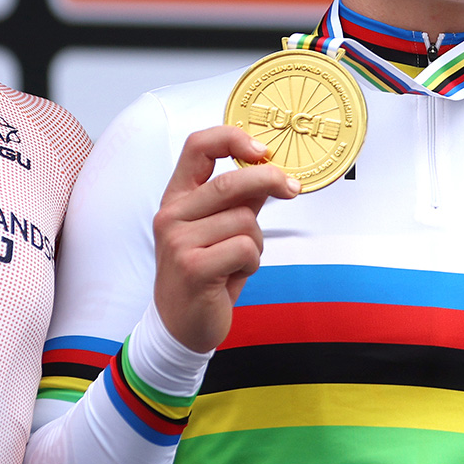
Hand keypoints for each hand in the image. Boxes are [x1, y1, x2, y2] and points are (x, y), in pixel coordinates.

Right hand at [152, 126, 300, 352]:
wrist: (180, 325)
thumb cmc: (203, 275)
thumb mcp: (218, 231)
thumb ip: (239, 201)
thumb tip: (269, 172)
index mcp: (176, 199)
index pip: (197, 147)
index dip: (232, 138)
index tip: (263, 150)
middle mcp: (171, 215)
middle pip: (230, 182)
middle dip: (270, 181)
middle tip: (292, 189)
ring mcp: (178, 241)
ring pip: (244, 220)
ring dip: (256, 243)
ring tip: (239, 261)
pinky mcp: (193, 267)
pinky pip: (245, 248)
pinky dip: (252, 263)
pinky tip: (235, 276)